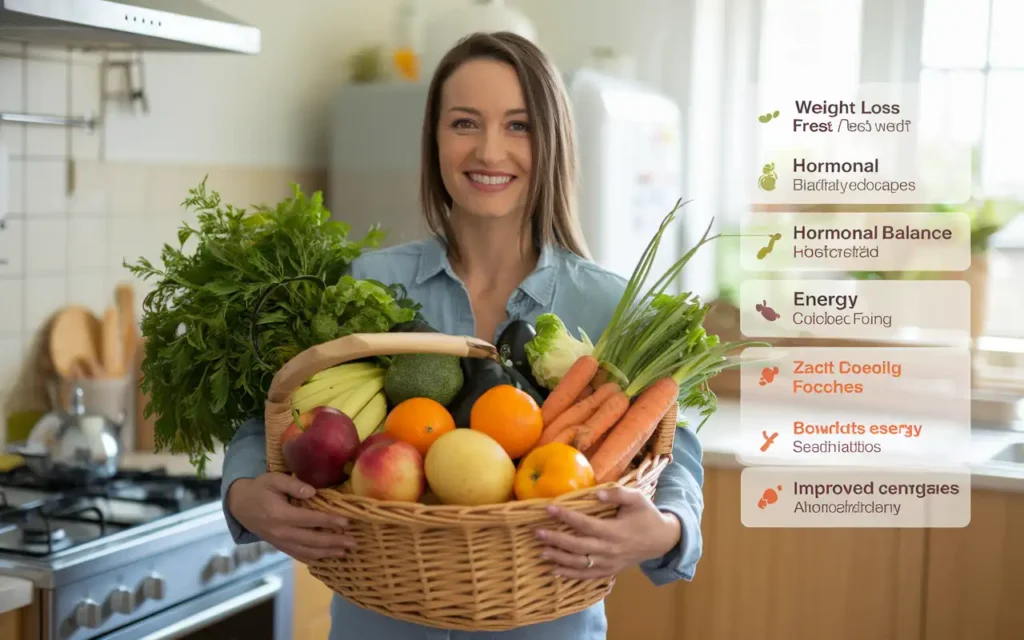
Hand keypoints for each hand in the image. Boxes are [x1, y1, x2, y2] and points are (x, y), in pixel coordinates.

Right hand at [226, 473, 354, 561]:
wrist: (240, 505)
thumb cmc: (260, 489)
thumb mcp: (273, 480)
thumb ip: (293, 485)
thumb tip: (313, 492)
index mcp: (281, 515)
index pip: (310, 520)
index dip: (329, 521)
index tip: (347, 522)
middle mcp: (282, 532)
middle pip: (312, 540)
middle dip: (334, 542)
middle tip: (353, 543)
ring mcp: (280, 542)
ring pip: (307, 552)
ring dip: (327, 553)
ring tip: (345, 552)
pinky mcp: (280, 546)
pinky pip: (299, 555)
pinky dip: (314, 558)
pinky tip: (328, 557)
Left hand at [535, 487, 680, 579]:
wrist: (662, 540)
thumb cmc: (647, 516)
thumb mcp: (637, 499)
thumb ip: (618, 494)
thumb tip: (596, 493)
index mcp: (615, 531)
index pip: (585, 524)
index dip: (566, 516)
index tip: (548, 508)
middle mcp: (609, 550)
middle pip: (577, 546)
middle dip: (555, 540)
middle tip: (537, 533)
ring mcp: (609, 563)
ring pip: (579, 564)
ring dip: (558, 559)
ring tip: (541, 552)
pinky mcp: (609, 571)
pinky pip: (586, 576)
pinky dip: (569, 575)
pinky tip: (554, 571)